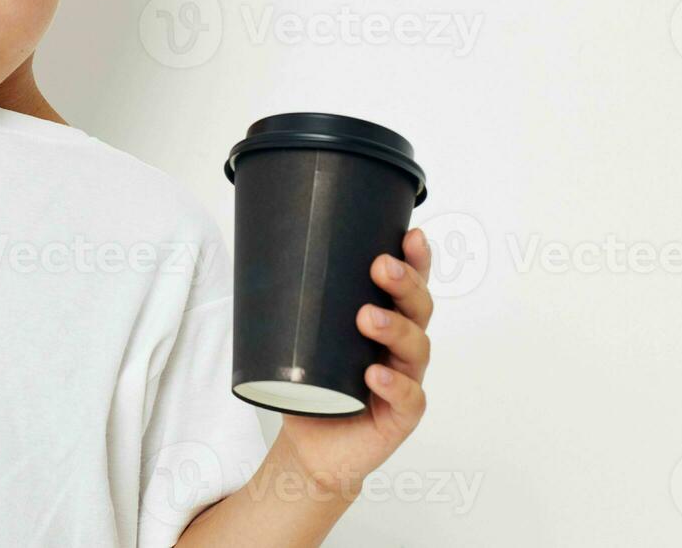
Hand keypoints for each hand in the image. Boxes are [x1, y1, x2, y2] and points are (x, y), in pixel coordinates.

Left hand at [274, 228, 434, 499]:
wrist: (311, 445)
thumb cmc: (310, 384)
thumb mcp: (301, 337)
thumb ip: (296, 304)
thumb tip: (263, 253)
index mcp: (386, 320)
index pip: (408, 285)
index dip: (416, 259)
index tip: (411, 235)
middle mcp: (401, 346)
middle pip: (418, 308)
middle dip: (405, 284)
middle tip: (381, 268)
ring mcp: (404, 380)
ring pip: (416, 348)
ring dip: (395, 328)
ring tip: (368, 317)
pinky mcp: (400, 416)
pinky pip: (408, 398)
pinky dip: (393, 384)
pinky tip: (375, 374)